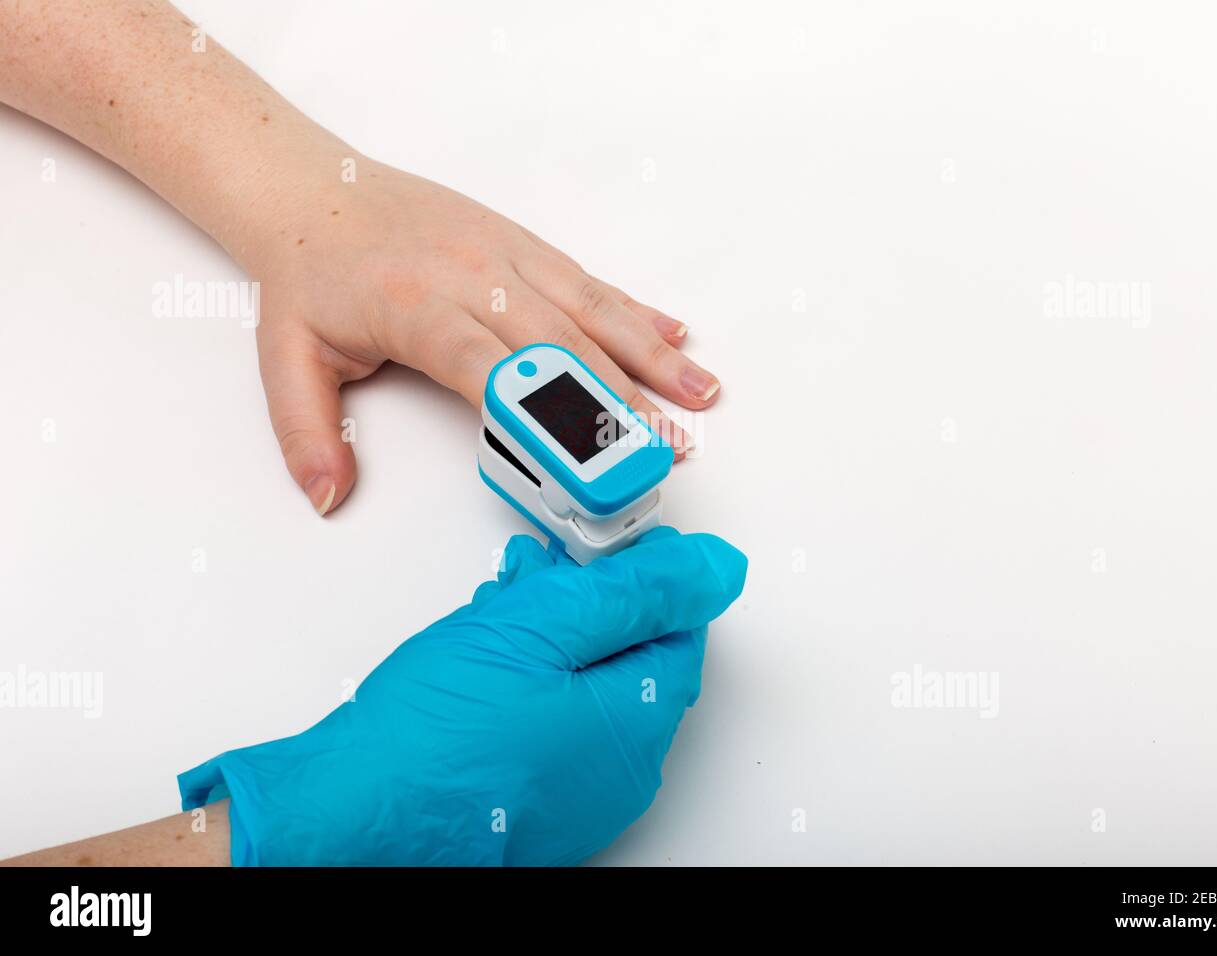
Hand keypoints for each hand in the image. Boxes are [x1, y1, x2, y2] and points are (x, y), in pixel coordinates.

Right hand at [177, 527, 746, 864]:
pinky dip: (529, 682)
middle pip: (628, 654)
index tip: (596, 551)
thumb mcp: (538, 627)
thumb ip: (635, 591)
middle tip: (536, 577)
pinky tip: (487, 660)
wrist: (349, 816)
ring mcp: (577, 793)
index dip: (639, 576)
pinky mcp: (534, 801)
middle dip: (584, 602)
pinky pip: (553, 724)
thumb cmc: (430, 737)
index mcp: (637, 726)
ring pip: (584, 685)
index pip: (679, 628)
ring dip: (549, 636)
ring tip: (498, 610)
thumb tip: (716, 568)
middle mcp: (620, 771)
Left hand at [245, 159, 719, 514]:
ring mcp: (507, 257)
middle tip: (666, 448)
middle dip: (621, 402)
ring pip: (592, 310)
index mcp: (418, 309)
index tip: (584, 462)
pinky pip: (590, 281)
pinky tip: (675, 335)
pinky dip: (636, 310)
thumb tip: (328, 495)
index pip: (494, 371)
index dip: (543, 417)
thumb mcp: (285, 358)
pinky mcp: (524, 246)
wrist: (312, 190)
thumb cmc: (310, 275)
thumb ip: (305, 434)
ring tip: (699, 395)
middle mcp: (474, 277)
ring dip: (650, 355)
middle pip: (562, 347)